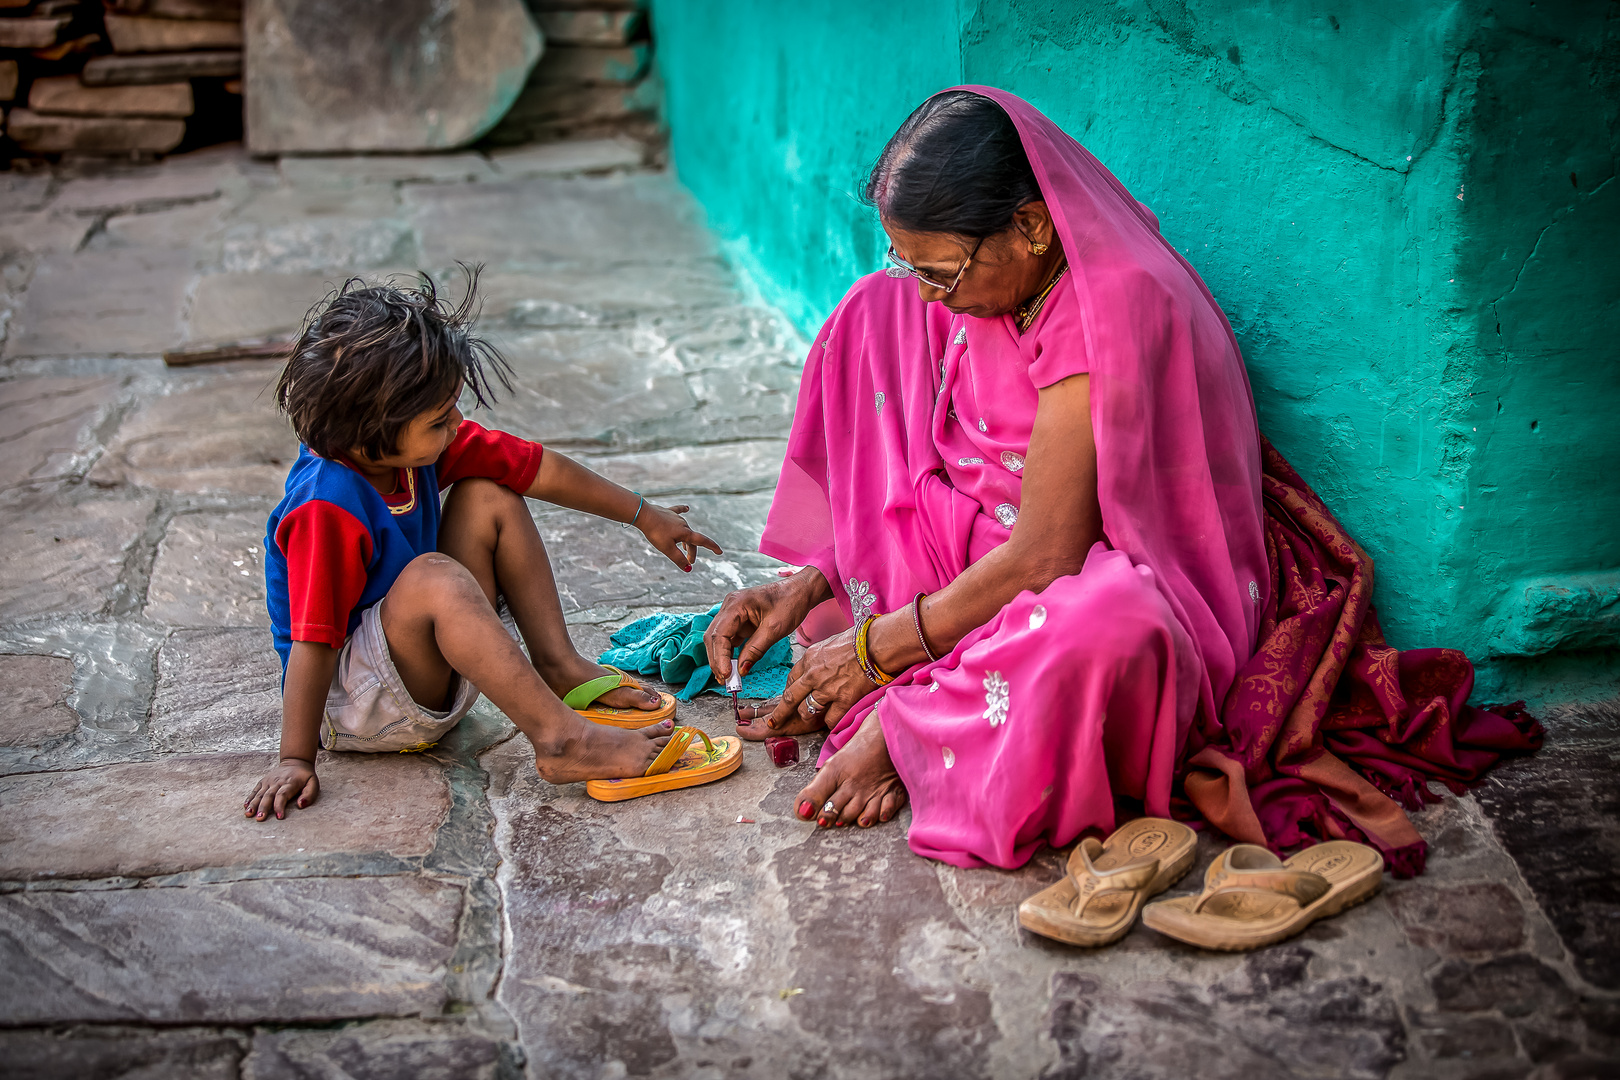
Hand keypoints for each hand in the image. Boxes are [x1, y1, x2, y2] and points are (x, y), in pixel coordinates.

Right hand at [244, 758, 318, 820]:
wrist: (295, 762)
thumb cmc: (305, 777)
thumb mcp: (313, 783)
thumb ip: (309, 794)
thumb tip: (300, 805)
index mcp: (290, 783)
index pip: (283, 795)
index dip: (280, 805)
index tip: (279, 816)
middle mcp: (277, 782)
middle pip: (269, 795)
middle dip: (264, 807)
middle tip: (260, 818)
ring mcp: (269, 781)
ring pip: (260, 794)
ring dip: (254, 804)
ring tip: (249, 814)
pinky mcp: (263, 782)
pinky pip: (255, 790)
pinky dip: (250, 798)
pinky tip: (246, 806)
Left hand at [638, 502, 721, 571]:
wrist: (644, 515)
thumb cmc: (655, 532)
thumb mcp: (667, 549)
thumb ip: (678, 559)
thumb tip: (688, 569)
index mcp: (685, 533)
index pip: (702, 541)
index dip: (712, 547)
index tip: (720, 552)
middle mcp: (684, 525)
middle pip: (692, 540)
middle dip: (692, 551)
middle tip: (690, 562)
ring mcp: (676, 518)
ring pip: (685, 530)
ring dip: (686, 540)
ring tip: (684, 548)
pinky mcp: (668, 513)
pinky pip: (678, 512)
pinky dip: (683, 511)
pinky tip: (687, 508)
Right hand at [705, 569, 827, 681]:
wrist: (800, 591)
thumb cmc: (790, 602)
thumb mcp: (774, 629)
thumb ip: (755, 650)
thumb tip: (741, 670)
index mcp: (736, 604)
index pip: (719, 634)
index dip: (720, 657)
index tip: (726, 674)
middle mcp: (729, 607)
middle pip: (714, 637)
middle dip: (717, 660)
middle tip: (725, 680)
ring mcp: (732, 613)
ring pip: (718, 640)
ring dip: (721, 658)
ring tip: (727, 677)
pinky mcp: (738, 621)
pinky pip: (728, 639)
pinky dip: (729, 654)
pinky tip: (733, 667)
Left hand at [767, 628, 872, 732]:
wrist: (876, 644)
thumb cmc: (858, 640)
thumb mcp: (829, 644)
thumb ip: (819, 658)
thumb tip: (817, 666)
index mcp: (809, 658)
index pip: (791, 679)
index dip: (788, 691)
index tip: (789, 697)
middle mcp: (813, 675)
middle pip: (790, 698)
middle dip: (780, 713)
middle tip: (774, 722)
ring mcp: (827, 689)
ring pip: (806, 711)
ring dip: (808, 716)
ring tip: (812, 717)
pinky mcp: (843, 700)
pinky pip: (829, 719)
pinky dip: (830, 722)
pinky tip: (833, 719)